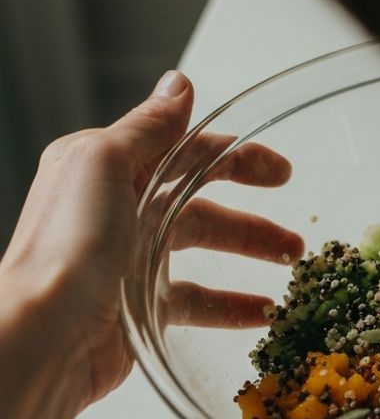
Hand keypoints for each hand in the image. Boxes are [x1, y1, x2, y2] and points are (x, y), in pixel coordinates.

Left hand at [0, 71, 303, 411]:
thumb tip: (179, 83)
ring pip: (205, 251)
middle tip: (294, 234)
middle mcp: (119, 210)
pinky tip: (262, 312)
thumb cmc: (68, 246)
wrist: (46, 335)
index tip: (281, 171)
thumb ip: (149, 126)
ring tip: (291, 268)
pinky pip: (196, 301)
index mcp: (108, 168)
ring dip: (250, 255)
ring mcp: (130, 260)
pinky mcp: (139, 305)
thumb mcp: (106, 163)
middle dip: (251, 219)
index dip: (237, 158)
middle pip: (201, 205)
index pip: (187, 153)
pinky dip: (232, 306)